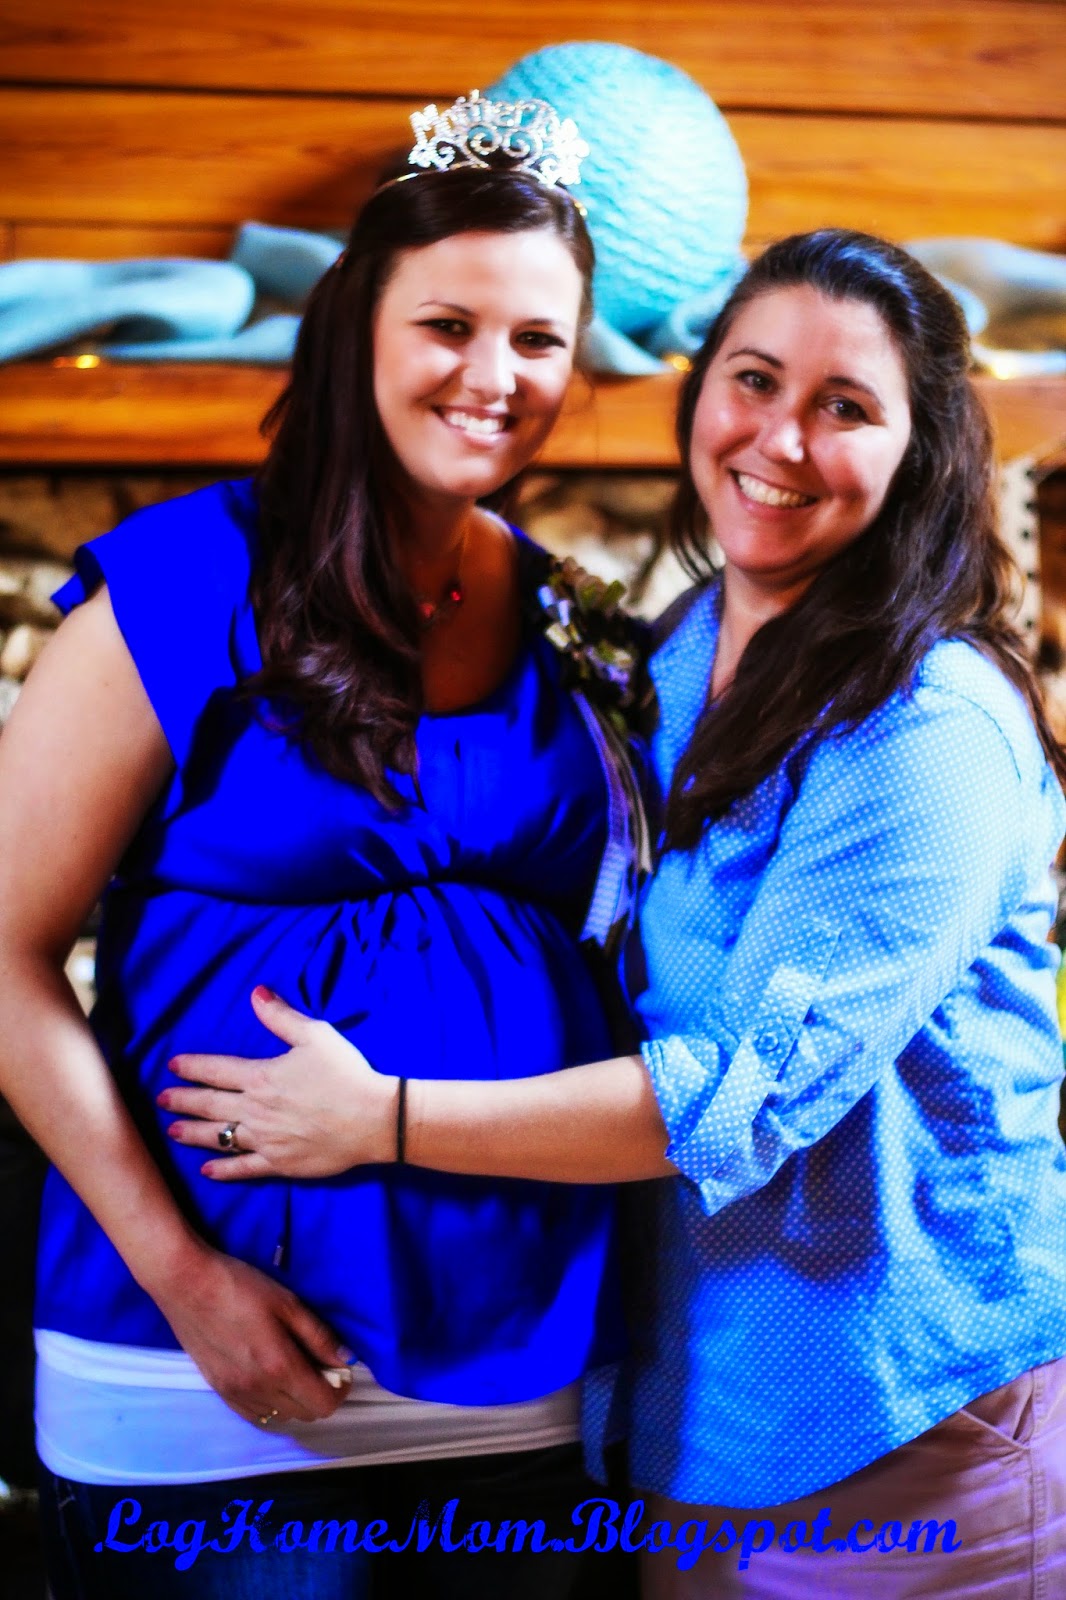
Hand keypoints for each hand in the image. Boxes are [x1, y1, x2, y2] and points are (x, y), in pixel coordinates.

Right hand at [146, 1240, 351, 1425]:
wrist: (188, 1284)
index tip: (340, 1370)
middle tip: (319, 1365)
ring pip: (281, 1417)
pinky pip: (255, 1415)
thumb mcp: (288, 1303)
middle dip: (320, 1393)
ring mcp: (236, 1394)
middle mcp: (259, 1389)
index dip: (339, 1389)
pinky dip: (271, 1404)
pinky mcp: (219, 1391)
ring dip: (296, 1400)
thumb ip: (319, 1336)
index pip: (323, 1404)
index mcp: (279, 1367)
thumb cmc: (241, 1286)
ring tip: (294, 1369)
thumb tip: (345, 1360)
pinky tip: (270, 1378)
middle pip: (305, 1414)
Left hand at [159, 986, 397, 1179]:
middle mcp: (255, 1111)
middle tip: (162, 1100)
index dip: (192, 1067)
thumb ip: (281, 1016)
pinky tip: (207, 1169)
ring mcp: (265, 1140)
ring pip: (218, 1137)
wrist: (373, 1119)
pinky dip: (223, 1169)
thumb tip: (256, 993)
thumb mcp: (315, 1036)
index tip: (173, 1066)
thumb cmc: (346, 1074)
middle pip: (209, 1105)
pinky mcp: (279, 1163)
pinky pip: (243, 1167)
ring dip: (193, 1133)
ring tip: (173, 1131)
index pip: (216, 1070)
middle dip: (183, 1101)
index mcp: (261, 1077)